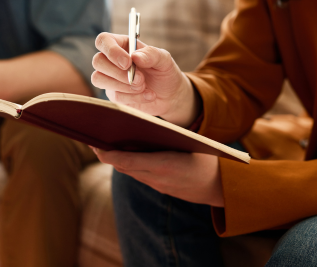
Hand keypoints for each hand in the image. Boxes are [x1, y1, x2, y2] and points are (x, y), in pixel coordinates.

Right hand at [92, 32, 198, 125]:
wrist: (170, 95)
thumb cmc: (165, 72)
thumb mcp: (164, 59)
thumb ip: (151, 54)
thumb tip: (135, 56)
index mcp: (122, 44)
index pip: (103, 40)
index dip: (111, 51)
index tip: (128, 62)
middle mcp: (112, 60)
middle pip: (97, 61)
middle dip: (119, 73)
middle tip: (140, 79)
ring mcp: (110, 77)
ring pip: (98, 79)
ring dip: (123, 86)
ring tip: (144, 86)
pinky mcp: (113, 93)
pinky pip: (114, 96)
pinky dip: (133, 97)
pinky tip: (147, 95)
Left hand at [93, 147, 223, 206]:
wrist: (223, 186)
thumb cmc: (207, 159)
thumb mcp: (186, 143)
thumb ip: (163, 138)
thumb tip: (138, 128)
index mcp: (162, 165)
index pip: (125, 161)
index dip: (106, 153)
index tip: (94, 143)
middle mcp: (156, 178)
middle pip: (122, 167)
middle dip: (106, 154)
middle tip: (93, 139)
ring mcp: (158, 185)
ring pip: (130, 172)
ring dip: (116, 160)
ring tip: (104, 144)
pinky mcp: (162, 188)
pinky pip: (140, 176)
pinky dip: (130, 165)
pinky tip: (125, 154)